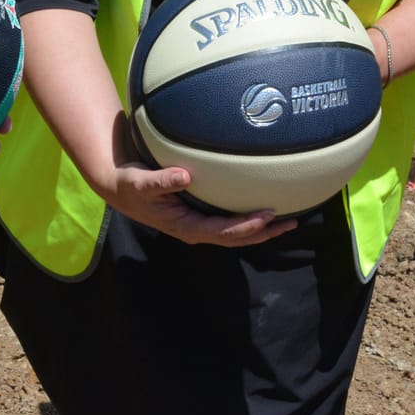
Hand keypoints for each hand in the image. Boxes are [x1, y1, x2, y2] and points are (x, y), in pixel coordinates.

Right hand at [101, 162, 296, 247]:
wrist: (122, 188)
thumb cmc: (131, 185)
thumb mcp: (141, 182)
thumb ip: (161, 180)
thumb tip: (185, 176)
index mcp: (186, 227)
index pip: (223, 232)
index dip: (247, 226)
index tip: (268, 214)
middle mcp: (197, 230)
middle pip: (237, 239)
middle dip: (264, 233)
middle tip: (291, 223)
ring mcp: (200, 224)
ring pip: (236, 233)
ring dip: (262, 229)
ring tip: (288, 220)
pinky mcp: (201, 215)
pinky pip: (230, 221)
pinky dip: (249, 218)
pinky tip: (265, 207)